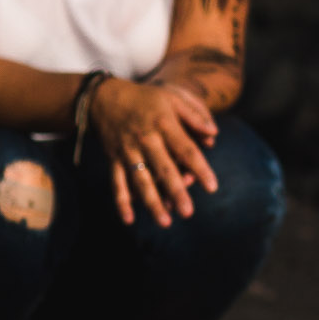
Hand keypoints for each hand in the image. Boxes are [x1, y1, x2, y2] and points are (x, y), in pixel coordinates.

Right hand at [90, 78, 220, 226]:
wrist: (104, 97)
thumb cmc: (146, 99)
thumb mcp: (172, 97)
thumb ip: (195, 115)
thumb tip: (215, 135)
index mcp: (164, 124)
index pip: (186, 150)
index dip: (200, 168)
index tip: (212, 187)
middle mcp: (146, 140)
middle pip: (163, 169)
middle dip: (176, 191)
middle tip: (188, 213)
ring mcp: (128, 152)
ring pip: (140, 181)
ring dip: (152, 202)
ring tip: (165, 222)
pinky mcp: (114, 160)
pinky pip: (117, 183)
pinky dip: (121, 201)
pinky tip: (129, 219)